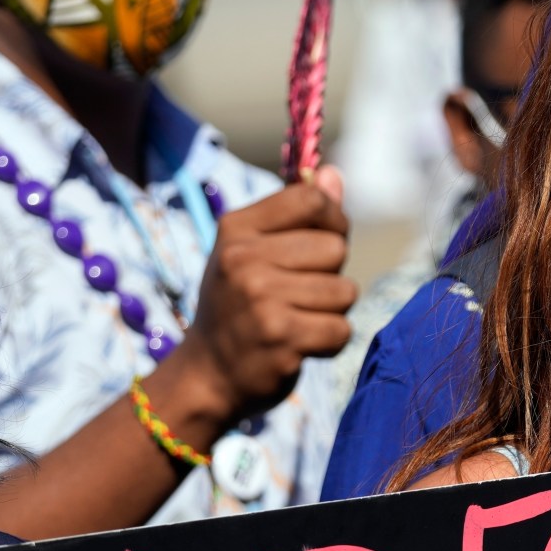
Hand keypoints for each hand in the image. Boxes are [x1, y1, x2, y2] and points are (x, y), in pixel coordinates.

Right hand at [167, 167, 354, 429]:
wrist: (206, 375)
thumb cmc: (238, 306)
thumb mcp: (252, 251)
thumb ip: (296, 213)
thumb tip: (333, 174)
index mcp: (237, 228)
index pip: (313, 200)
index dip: (333, 221)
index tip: (320, 243)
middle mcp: (244, 259)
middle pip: (336, 248)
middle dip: (330, 275)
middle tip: (295, 296)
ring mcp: (261, 300)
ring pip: (344, 292)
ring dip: (331, 312)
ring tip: (296, 321)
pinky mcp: (281, 340)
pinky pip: (340, 330)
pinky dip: (329, 343)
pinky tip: (299, 345)